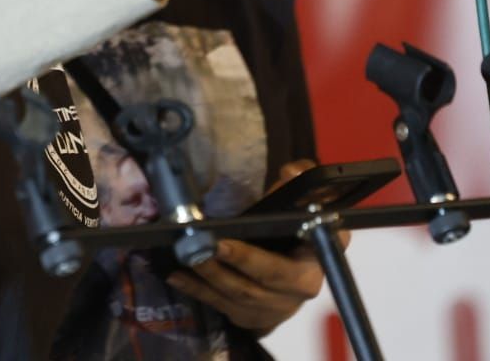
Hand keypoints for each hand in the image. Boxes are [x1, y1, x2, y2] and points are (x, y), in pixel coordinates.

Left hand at [165, 160, 347, 334]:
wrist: (304, 265)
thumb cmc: (303, 229)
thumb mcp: (310, 205)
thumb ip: (300, 183)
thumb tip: (291, 172)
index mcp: (312, 268)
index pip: (282, 267)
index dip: (250, 259)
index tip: (223, 243)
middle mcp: (295, 294)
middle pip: (254, 283)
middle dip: (223, 265)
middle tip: (199, 246)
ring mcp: (272, 310)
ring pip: (235, 295)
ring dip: (206, 277)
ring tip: (183, 256)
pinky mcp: (252, 317)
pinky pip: (222, 305)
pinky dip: (198, 290)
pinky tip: (177, 276)